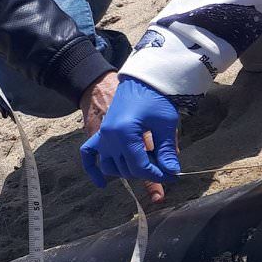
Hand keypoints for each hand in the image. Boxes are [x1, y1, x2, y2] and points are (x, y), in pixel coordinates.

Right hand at [81, 77, 181, 194]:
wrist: (137, 77)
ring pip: (111, 167)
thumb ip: (167, 149)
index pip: (141, 167)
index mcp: (125, 134)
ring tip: (148, 165)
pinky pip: (89, 155)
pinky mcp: (98, 133)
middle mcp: (109, 138)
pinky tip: (102, 183)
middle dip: (149, 173)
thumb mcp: (164, 122)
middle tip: (166, 170)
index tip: (173, 176)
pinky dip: (93, 170)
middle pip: (128, 169)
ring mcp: (102, 136)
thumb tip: (172, 172)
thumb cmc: (152, 96)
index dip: (159, 175)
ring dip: (129, 170)